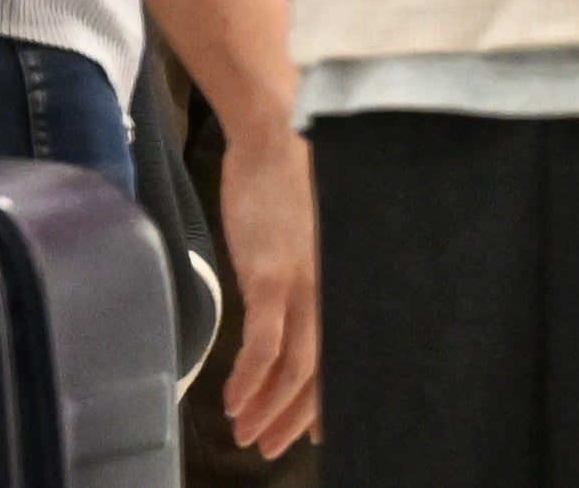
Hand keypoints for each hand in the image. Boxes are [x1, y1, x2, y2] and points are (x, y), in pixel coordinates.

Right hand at [212, 115, 323, 455]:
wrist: (277, 130)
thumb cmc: (292, 179)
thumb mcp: (311, 235)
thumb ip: (310, 275)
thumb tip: (295, 311)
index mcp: (343, 278)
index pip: (344, 353)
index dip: (331, 400)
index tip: (320, 434)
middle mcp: (332, 286)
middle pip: (322, 371)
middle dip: (295, 418)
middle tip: (270, 447)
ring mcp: (303, 281)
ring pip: (295, 367)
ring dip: (269, 407)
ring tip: (247, 434)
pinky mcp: (271, 272)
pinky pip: (264, 340)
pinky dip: (250, 377)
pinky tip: (234, 401)